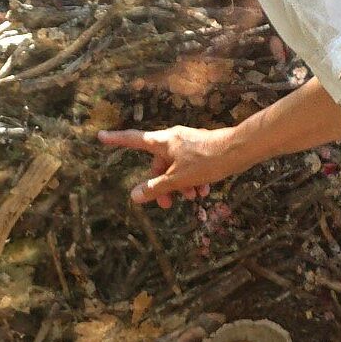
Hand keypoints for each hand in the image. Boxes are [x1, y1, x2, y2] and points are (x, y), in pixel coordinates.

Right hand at [99, 125, 248, 206]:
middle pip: (158, 163)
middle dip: (163, 184)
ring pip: (176, 167)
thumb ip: (156, 188)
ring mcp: (188, 143)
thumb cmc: (207, 161)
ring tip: (193, 197)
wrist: (240, 149)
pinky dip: (193, 178)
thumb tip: (134, 196)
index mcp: (163, 142)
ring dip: (181, 184)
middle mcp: (173, 139)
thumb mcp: (178, 179)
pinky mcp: (202, 148)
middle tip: (168, 205)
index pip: (133, 140)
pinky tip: (204, 191)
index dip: (116, 140)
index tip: (101, 136)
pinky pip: (190, 165)